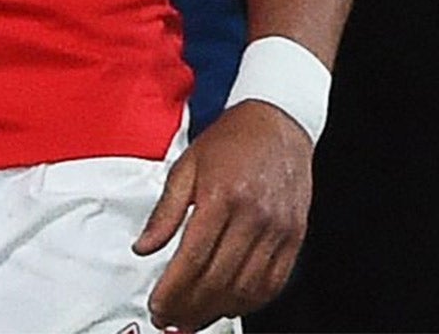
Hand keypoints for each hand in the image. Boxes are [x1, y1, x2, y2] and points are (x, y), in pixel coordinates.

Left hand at [135, 101, 312, 329]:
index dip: (172, 290)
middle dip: (190, 307)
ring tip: (193, 320)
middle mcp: (253, 217)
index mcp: (221, 197)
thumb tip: (143, 248)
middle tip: (169, 320)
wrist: (278, 124)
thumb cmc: (228, 142)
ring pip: (247, 288)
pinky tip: (228, 307)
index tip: (156, 306)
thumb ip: (165, 212)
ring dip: (217, 311)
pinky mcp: (295, 238)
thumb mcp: (186, 167)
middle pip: (219, 279)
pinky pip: (273, 282)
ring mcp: (279, 230)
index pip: (192, 258)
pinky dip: (250, 302)